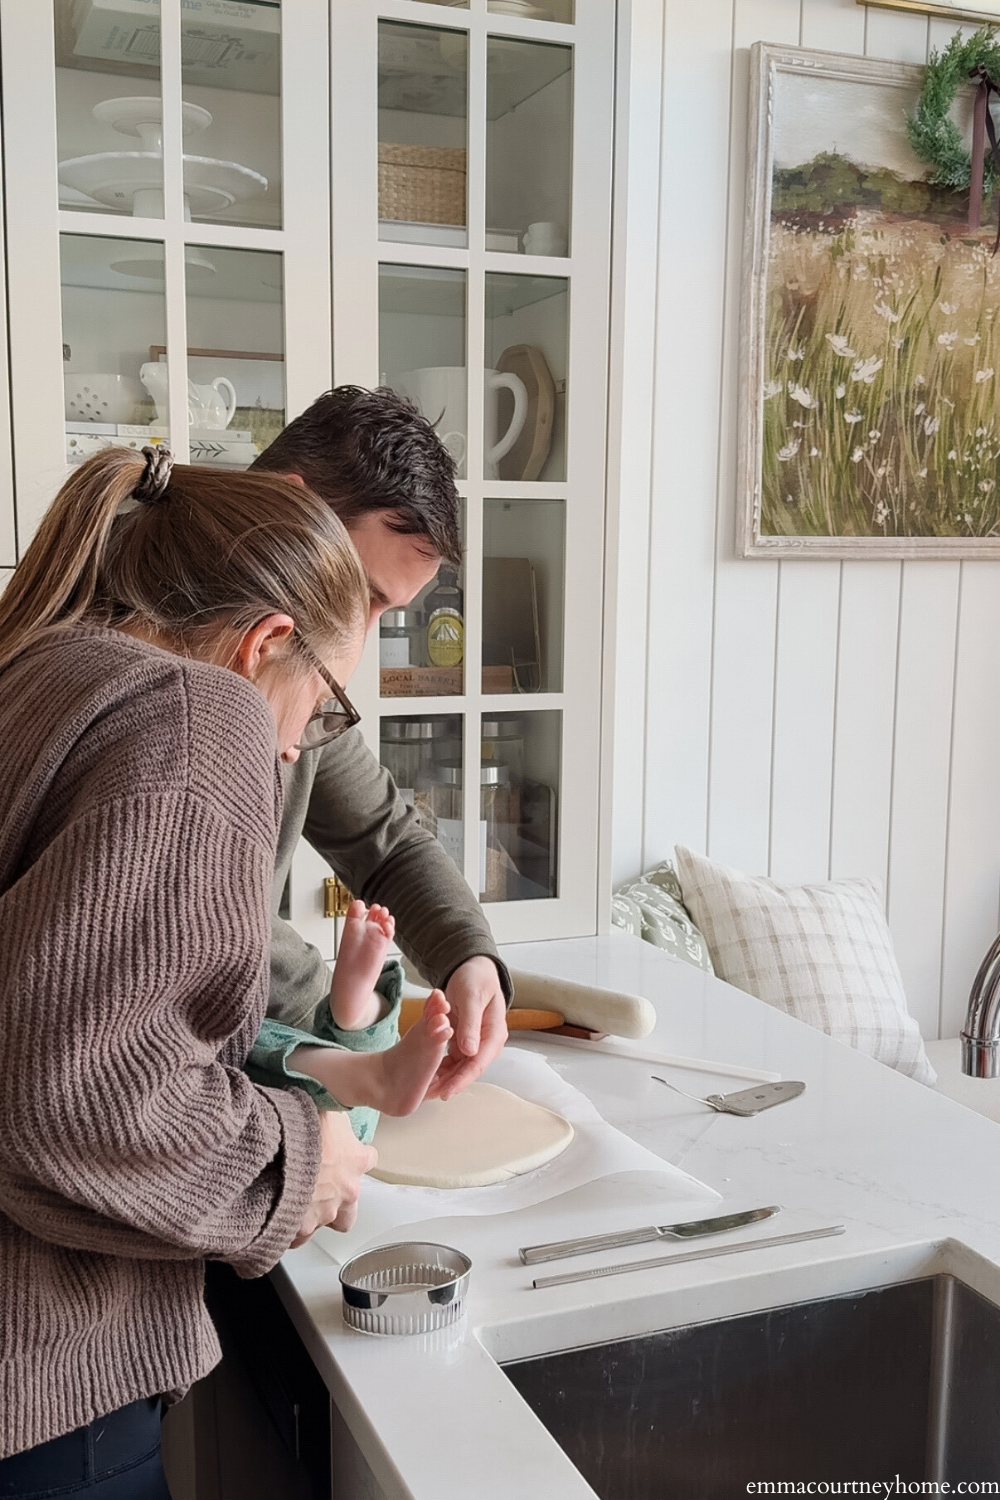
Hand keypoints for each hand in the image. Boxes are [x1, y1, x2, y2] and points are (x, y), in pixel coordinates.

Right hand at [291, 1109, 376, 1245]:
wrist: (278, 1153)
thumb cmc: (302, 1126)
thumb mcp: (325, 1109)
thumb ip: (331, 1116)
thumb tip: (329, 1103)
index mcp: (355, 1161)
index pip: (369, 1159)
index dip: (356, 1156)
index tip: (347, 1153)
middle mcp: (345, 1192)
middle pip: (350, 1211)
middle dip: (337, 1204)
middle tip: (319, 1191)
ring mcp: (323, 1213)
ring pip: (322, 1224)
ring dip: (311, 1215)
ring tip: (291, 1202)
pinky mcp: (299, 1229)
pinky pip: (295, 1236)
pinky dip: (287, 1229)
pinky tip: (276, 1216)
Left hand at [428, 956, 507, 1101]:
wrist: (473, 969)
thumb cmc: (475, 979)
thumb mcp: (471, 997)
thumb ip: (470, 1023)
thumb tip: (471, 1052)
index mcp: (495, 1032)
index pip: (479, 1062)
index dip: (462, 1079)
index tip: (447, 1091)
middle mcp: (488, 1041)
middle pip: (470, 1069)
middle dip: (453, 1083)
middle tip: (432, 1096)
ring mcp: (477, 1042)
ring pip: (461, 1067)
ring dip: (447, 1078)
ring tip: (428, 1091)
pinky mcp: (466, 1040)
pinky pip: (454, 1059)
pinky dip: (443, 1066)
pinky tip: (429, 1074)